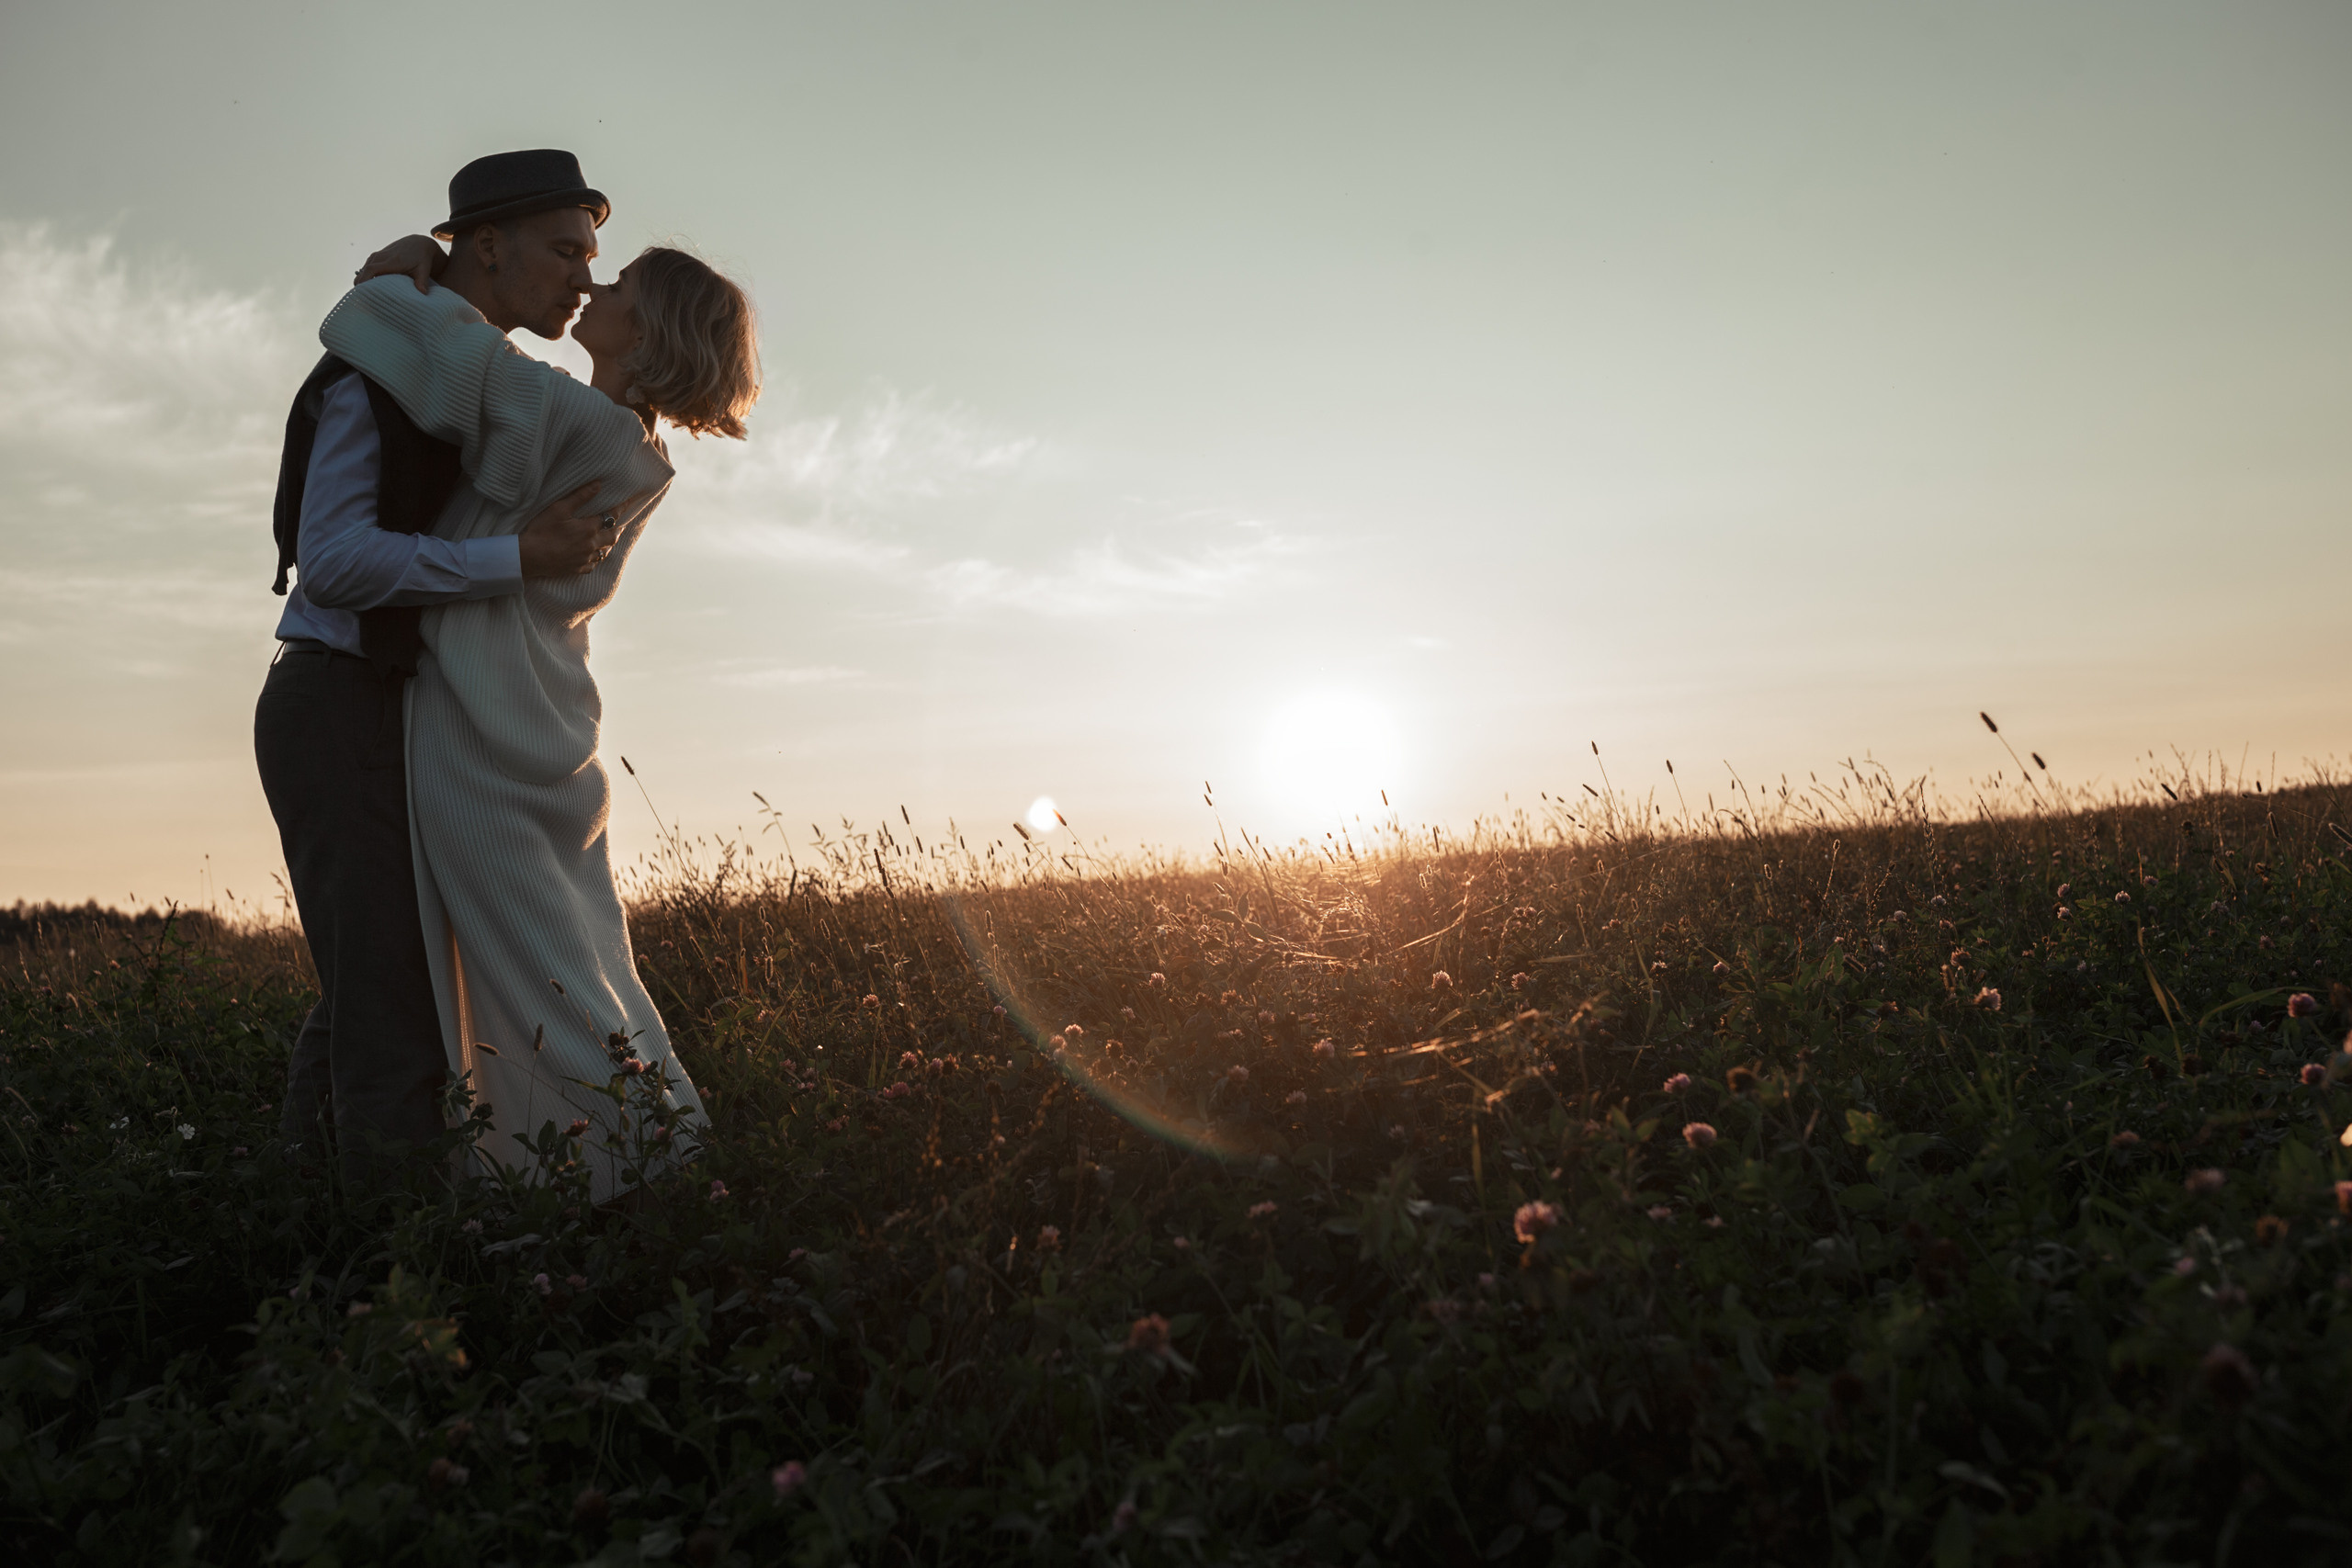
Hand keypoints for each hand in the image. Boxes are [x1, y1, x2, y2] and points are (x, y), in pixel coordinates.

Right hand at [353, 234, 446, 293]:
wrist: (418, 243)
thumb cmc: (421, 259)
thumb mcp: (423, 269)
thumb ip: (422, 281)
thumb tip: (423, 293)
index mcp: (391, 261)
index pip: (372, 270)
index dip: (364, 281)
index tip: (362, 292)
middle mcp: (381, 257)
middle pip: (364, 271)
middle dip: (361, 285)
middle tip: (363, 300)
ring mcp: (377, 256)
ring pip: (363, 270)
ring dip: (362, 282)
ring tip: (365, 296)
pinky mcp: (376, 257)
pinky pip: (366, 268)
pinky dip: (365, 277)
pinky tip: (369, 288)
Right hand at [517, 484, 631, 577]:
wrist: (529, 557)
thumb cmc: (541, 530)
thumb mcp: (559, 509)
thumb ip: (580, 497)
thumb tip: (598, 484)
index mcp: (588, 529)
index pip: (610, 516)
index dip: (621, 508)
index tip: (629, 502)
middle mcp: (591, 545)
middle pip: (612, 537)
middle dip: (617, 529)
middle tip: (620, 525)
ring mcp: (585, 559)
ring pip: (604, 553)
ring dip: (608, 545)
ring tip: (609, 540)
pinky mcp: (577, 569)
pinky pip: (593, 565)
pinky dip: (596, 559)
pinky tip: (594, 557)